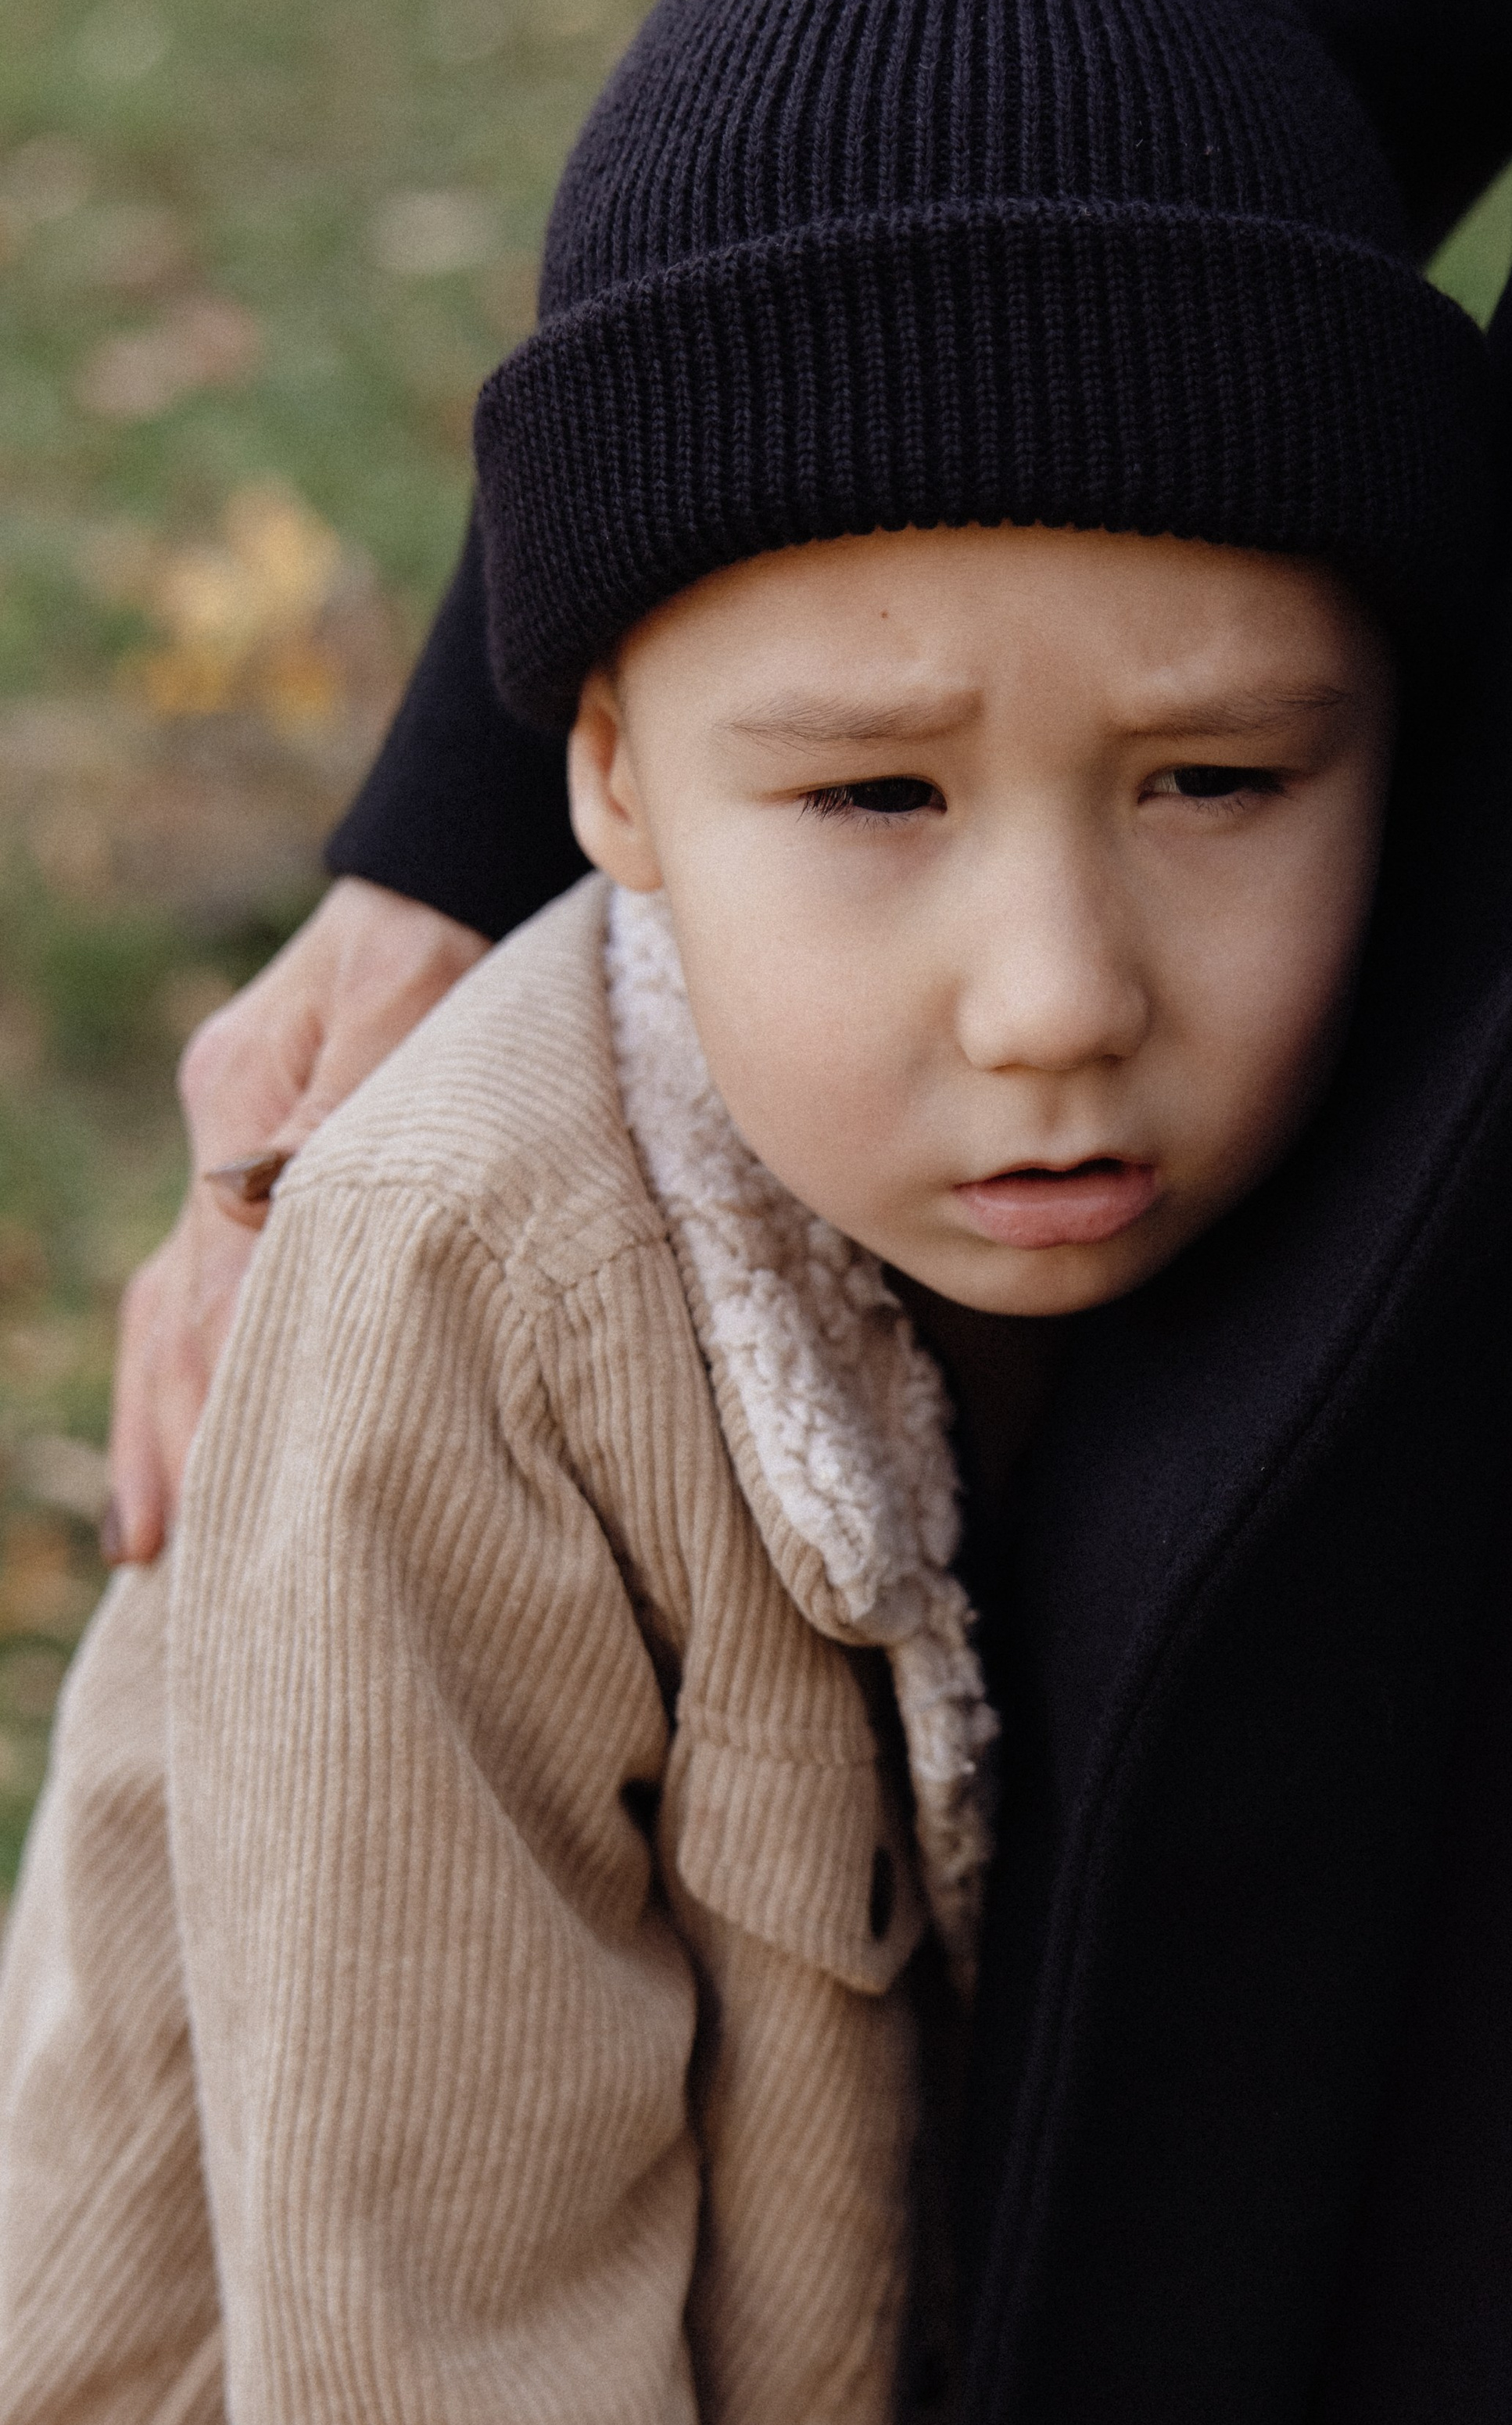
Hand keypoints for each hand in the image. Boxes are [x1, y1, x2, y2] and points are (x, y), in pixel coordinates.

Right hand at [105, 879, 489, 1562]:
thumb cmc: (444, 935)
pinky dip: (187, 1371)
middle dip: (173, 1430)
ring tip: (153, 1539)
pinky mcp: (261, 1162)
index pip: (217, 1272)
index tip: (229, 1479)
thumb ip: (346, 1095)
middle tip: (171, 1550)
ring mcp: (230, 1151)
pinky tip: (188, 1449)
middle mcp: (219, 1136)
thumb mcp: (406, 993)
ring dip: (161, 1419)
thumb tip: (270, 1196)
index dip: (219, 1379)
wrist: (446, 874)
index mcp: (240, 1098)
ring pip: (171, 1310)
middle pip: (176, 1308)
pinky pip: (202, 1288)